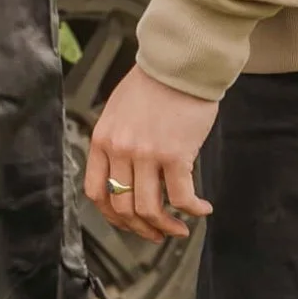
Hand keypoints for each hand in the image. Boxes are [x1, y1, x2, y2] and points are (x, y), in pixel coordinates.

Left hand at [85, 65, 218, 241]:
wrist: (178, 65)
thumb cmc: (153, 85)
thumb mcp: (119, 113)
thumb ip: (117, 143)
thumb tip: (127, 176)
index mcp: (102, 140)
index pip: (96, 192)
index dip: (112, 216)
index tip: (129, 223)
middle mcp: (119, 150)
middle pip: (123, 207)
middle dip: (141, 228)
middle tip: (158, 233)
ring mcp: (146, 154)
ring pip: (149, 209)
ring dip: (166, 227)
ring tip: (180, 229)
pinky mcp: (175, 155)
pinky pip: (180, 198)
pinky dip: (192, 210)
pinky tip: (201, 208)